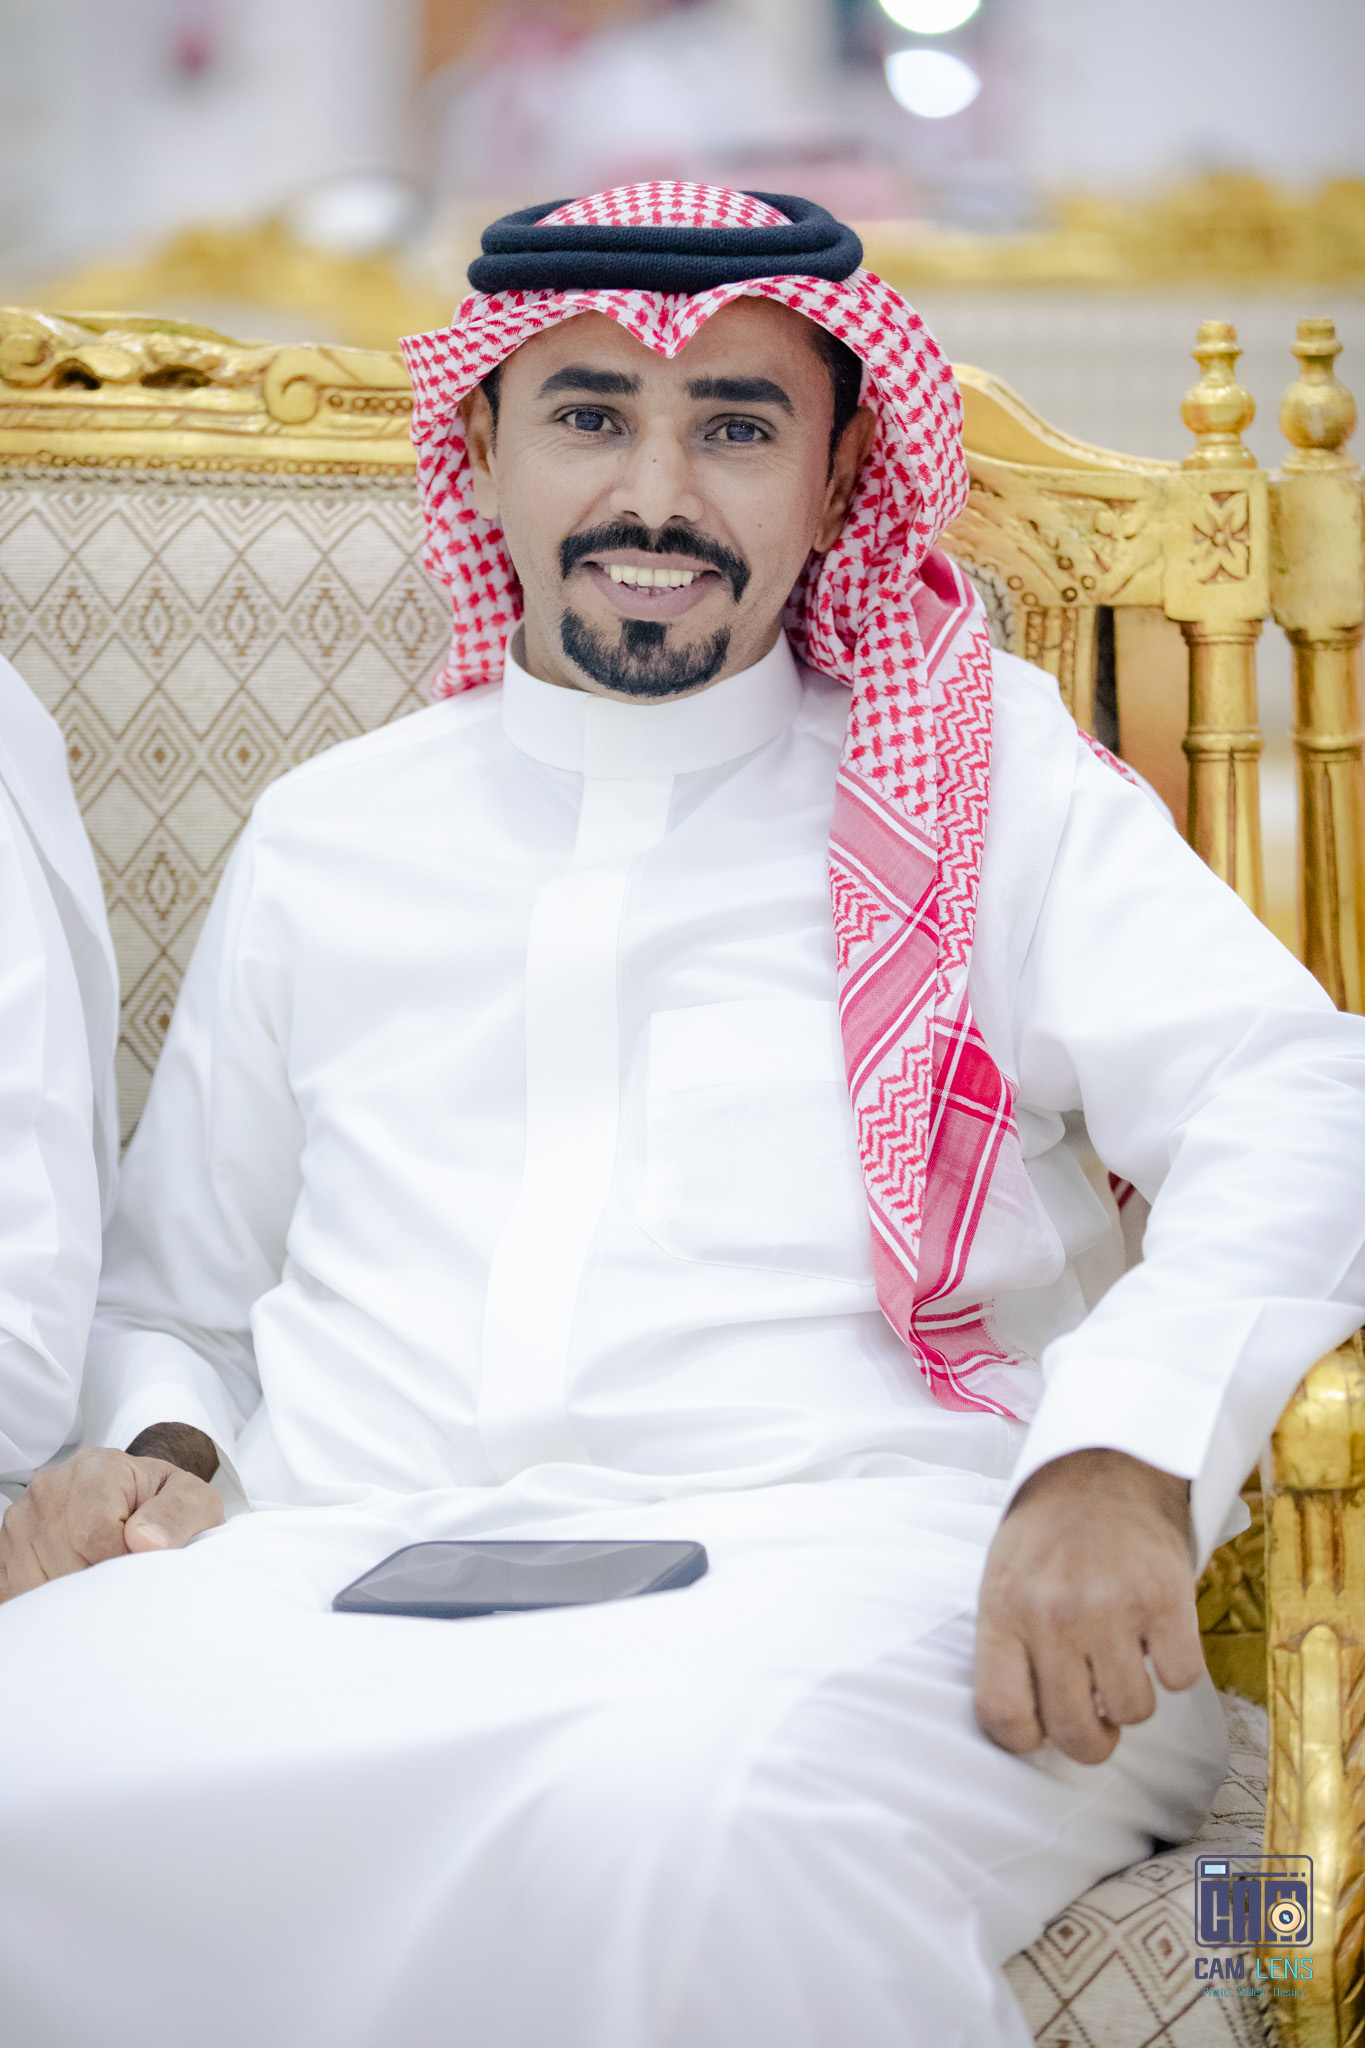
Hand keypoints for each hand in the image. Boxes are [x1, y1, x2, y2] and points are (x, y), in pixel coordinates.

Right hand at [0, 1438, 222, 1603]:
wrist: (138, 1502)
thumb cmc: (165, 1505)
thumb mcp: (194, 1501)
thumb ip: (179, 1514)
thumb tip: (147, 1542)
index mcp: (96, 1468)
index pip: (96, 1534)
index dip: (122, 1563)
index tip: (142, 1566)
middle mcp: (50, 1488)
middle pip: (65, 1562)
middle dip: (99, 1585)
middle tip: (124, 1579)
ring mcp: (22, 1520)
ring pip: (37, 1583)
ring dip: (72, 1600)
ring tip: (101, 1582)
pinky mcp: (6, 1549)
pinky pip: (17, 1591)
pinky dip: (46, 1606)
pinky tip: (74, 1592)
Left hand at [974, 1448, 1203, 1765]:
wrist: (1105, 1464)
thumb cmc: (1049, 1536)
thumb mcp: (1004, 1583)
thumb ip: (1012, 1652)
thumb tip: (1039, 1731)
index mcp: (1003, 1612)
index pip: (1001, 1716)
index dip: (1026, 1739)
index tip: (1043, 1729)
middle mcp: (1052, 1615)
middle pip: (1073, 1731)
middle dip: (1091, 1739)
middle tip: (1098, 1714)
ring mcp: (1110, 1608)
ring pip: (1134, 1712)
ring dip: (1134, 1695)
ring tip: (1124, 1654)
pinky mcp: (1165, 1598)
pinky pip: (1181, 1678)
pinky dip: (1176, 1665)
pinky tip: (1157, 1630)